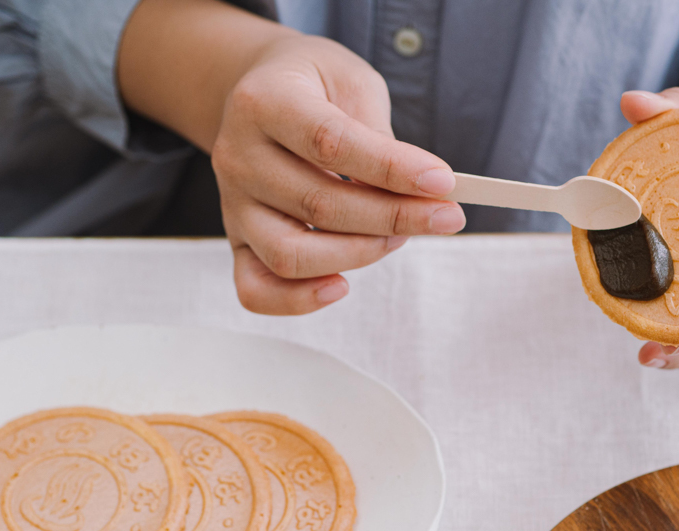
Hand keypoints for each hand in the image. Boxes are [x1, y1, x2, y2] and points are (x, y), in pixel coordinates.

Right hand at [119, 0, 462, 314]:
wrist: (260, 91)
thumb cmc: (313, 86)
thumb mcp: (351, 82)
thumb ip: (377, 133)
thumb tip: (418, 190)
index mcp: (264, 103)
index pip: (330, 143)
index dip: (391, 168)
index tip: (442, 182)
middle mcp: (239, 156)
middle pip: (319, 205)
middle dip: (393, 217)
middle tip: (444, 216)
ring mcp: (234, 205)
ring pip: (290, 255)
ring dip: (358, 255)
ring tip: (398, 238)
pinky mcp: (239, 240)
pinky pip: (256, 289)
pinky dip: (298, 300)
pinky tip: (340, 285)